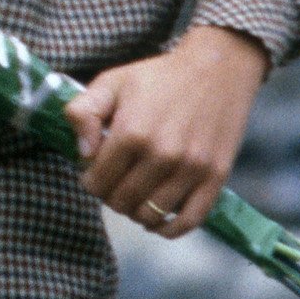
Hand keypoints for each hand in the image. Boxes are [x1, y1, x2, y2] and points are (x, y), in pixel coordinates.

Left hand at [63, 24, 268, 238]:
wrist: (217, 69)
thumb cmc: (158, 77)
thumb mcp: (111, 82)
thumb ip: (82, 113)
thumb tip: (82, 154)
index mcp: (132, 132)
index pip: (97, 181)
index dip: (89, 180)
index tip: (93, 171)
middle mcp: (162, 155)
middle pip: (121, 202)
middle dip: (110, 196)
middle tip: (114, 182)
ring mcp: (191, 169)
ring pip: (150, 216)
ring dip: (135, 212)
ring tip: (134, 195)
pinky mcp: (215, 178)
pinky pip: (188, 222)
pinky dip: (168, 229)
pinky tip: (157, 218)